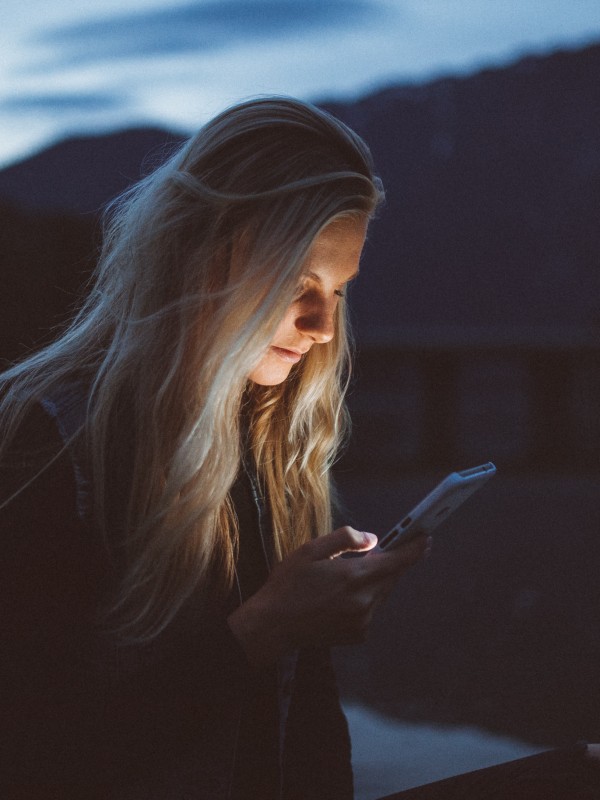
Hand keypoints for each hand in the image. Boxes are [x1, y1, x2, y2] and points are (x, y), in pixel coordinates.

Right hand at [227, 526, 427, 665]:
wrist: (273, 626)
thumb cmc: (289, 584)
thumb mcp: (311, 550)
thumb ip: (345, 540)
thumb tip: (373, 540)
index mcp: (354, 576)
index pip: (397, 561)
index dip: (414, 548)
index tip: (427, 538)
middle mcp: (364, 601)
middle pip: (392, 577)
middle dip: (392, 563)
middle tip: (384, 550)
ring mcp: (362, 621)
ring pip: (381, 594)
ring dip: (375, 581)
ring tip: (348, 575)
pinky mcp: (358, 634)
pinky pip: (371, 610)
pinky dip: (364, 599)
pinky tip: (339, 597)